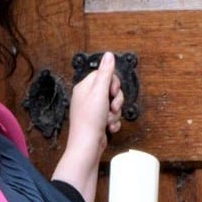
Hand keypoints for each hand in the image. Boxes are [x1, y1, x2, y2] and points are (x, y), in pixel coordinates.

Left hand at [52, 52, 123, 201]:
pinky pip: (112, 117)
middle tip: (112, 107)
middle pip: (110, 89)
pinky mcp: (98, 122)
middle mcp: (87, 97)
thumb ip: (106, 73)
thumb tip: (108, 55)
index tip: (113, 92)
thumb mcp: (100, 93)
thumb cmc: (89, 121)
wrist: (87, 146)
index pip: (104, 75)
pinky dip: (113, 122)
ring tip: (108, 120)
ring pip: (113, 104)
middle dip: (116, 100)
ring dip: (115, 113)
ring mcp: (92, 110)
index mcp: (84, 87)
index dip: (113, 83)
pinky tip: (108, 128)